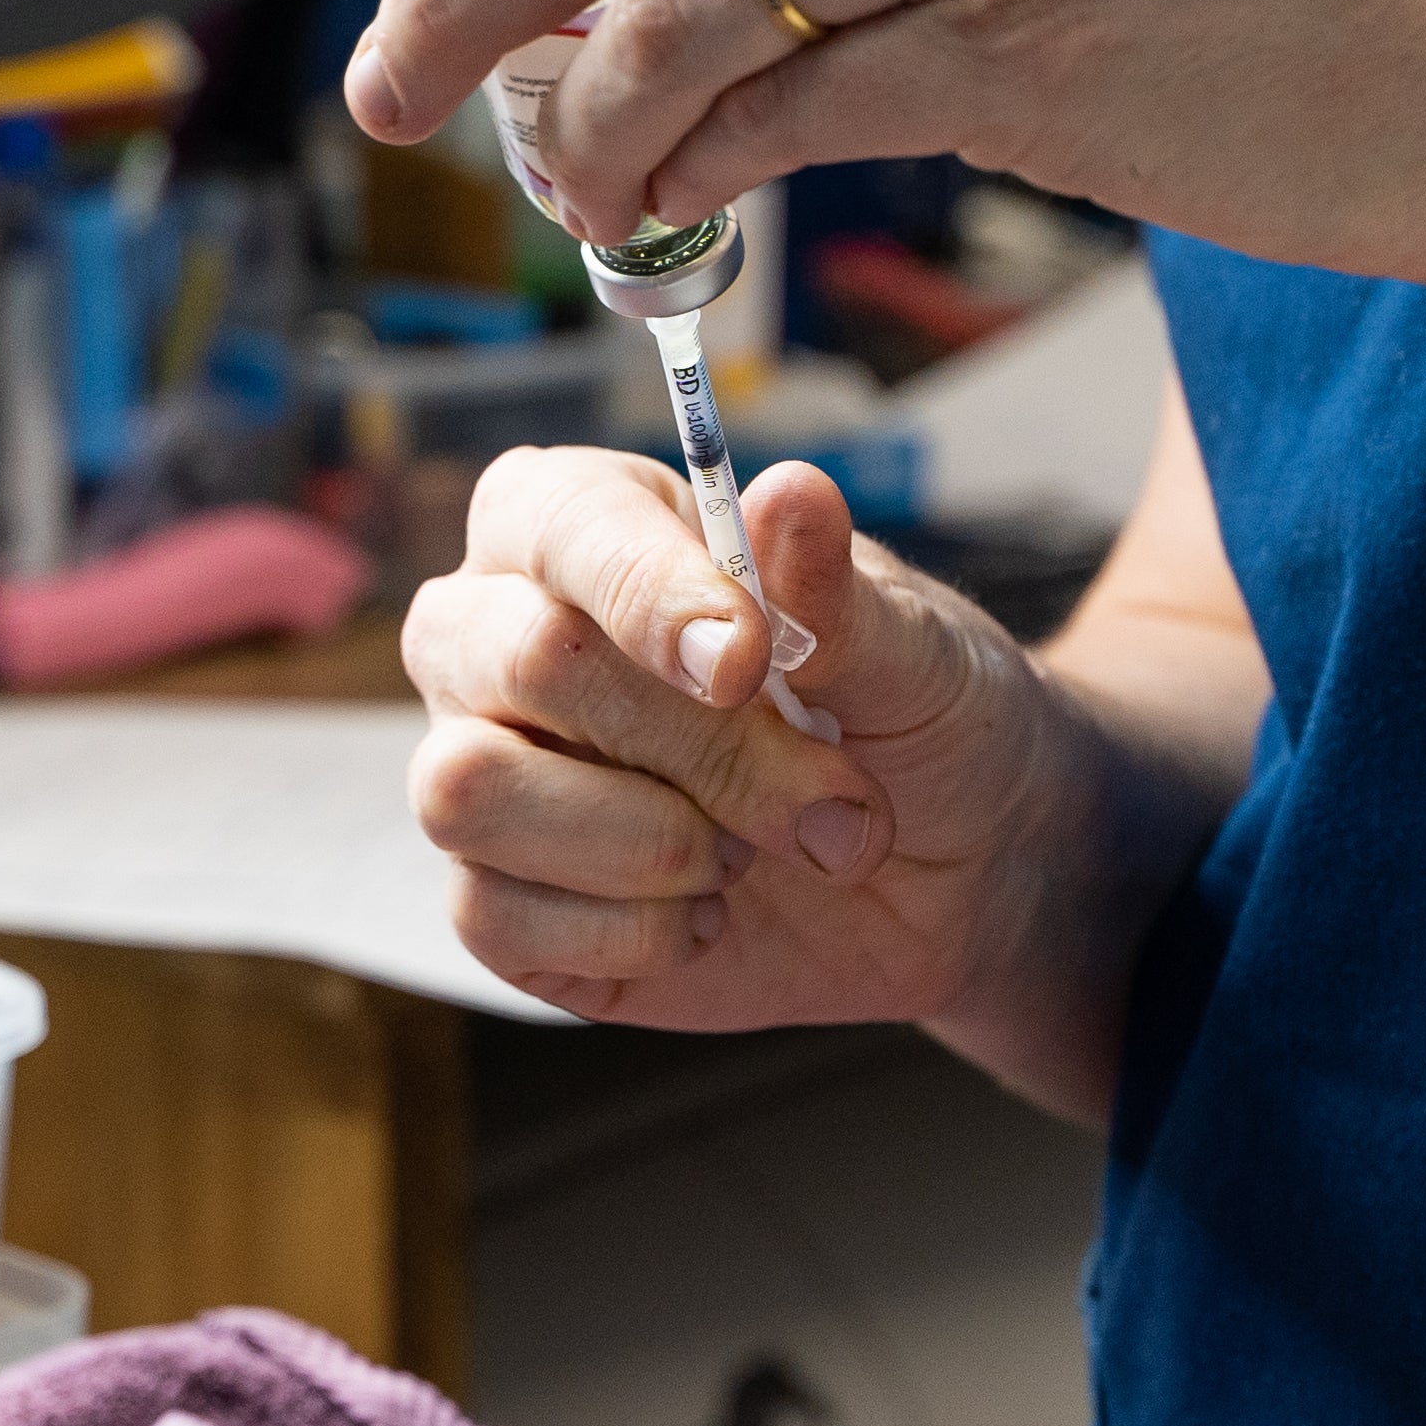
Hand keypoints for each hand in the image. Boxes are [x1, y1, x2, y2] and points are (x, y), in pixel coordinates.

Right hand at [404, 441, 1086, 1039]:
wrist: (959, 885)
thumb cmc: (923, 728)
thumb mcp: (920, 656)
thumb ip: (841, 593)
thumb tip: (791, 494)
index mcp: (593, 526)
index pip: (561, 523)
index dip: (649, 593)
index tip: (747, 664)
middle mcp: (505, 636)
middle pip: (513, 659)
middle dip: (694, 746)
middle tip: (826, 797)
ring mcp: (490, 769)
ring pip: (466, 790)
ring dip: (646, 842)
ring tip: (750, 853)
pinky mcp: (498, 904)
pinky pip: (492, 919)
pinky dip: (634, 931)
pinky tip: (710, 915)